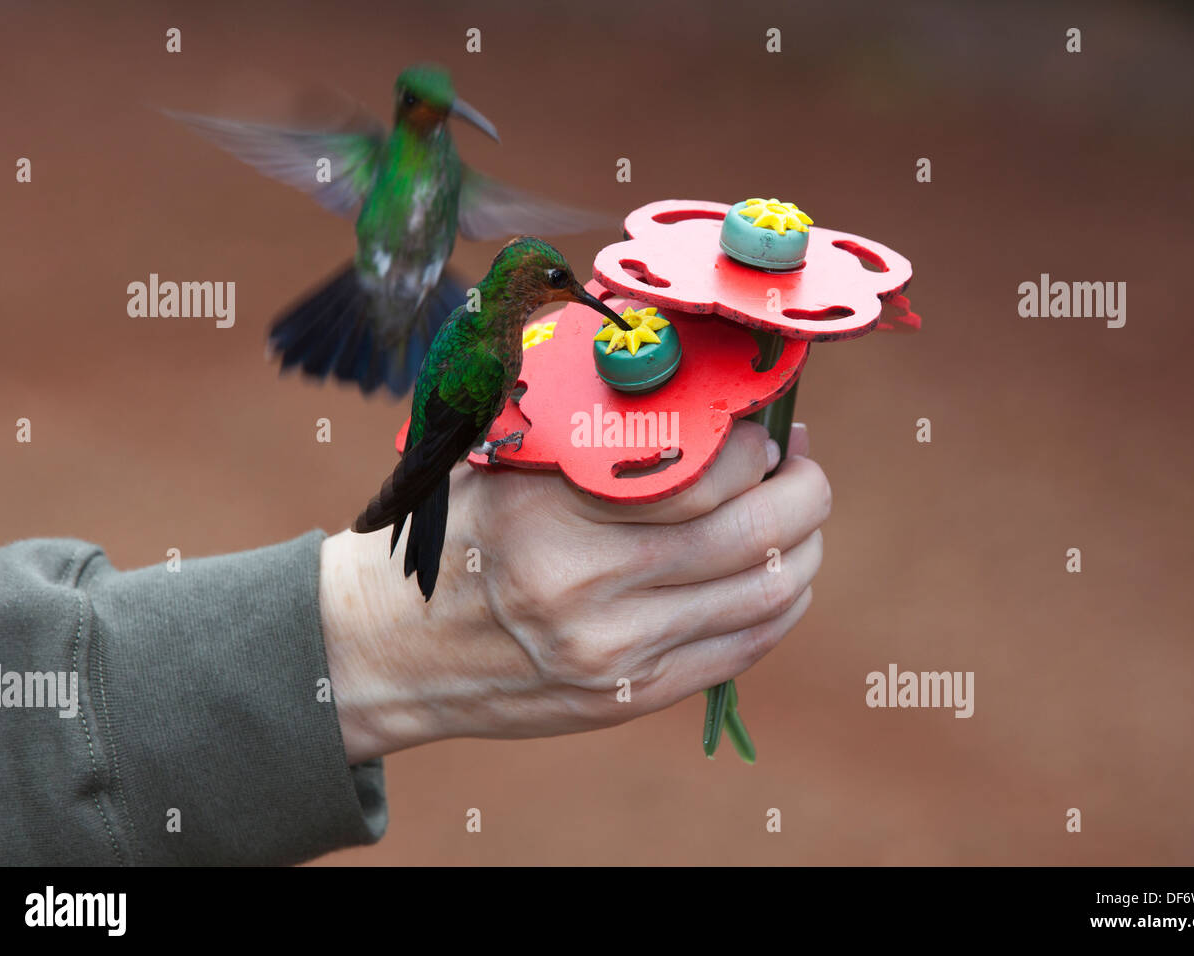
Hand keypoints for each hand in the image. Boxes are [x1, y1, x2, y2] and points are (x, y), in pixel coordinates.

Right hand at [319, 420, 825, 763]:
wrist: (387, 648)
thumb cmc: (450, 535)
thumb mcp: (498, 464)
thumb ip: (589, 432)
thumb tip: (696, 389)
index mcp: (549, 513)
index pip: (703, 471)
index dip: (755, 441)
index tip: (758, 424)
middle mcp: (585, 588)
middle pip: (757, 535)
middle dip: (806, 490)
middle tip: (802, 462)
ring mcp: (612, 653)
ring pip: (768, 594)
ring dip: (806, 546)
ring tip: (799, 515)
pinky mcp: (628, 696)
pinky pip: (744, 650)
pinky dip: (781, 605)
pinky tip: (779, 575)